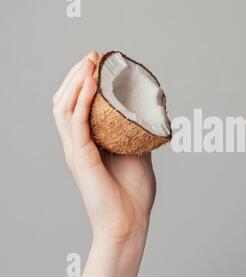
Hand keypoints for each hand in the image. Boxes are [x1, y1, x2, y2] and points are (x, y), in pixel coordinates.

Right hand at [52, 51, 156, 275]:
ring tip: (89, 62)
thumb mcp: (138, 154)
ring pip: (65, 107)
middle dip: (78, 74)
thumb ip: (137, 136)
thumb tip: (150, 117)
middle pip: (66, 100)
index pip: (78, 105)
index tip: (100, 63)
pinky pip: (76, 122)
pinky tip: (89, 83)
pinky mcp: (80, 157)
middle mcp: (77, 143)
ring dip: (76, 81)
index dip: (84, 82)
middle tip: (94, 56)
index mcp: (89, 142)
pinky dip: (81, 100)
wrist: (130, 221)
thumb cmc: (133, 193)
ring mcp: (76, 149)